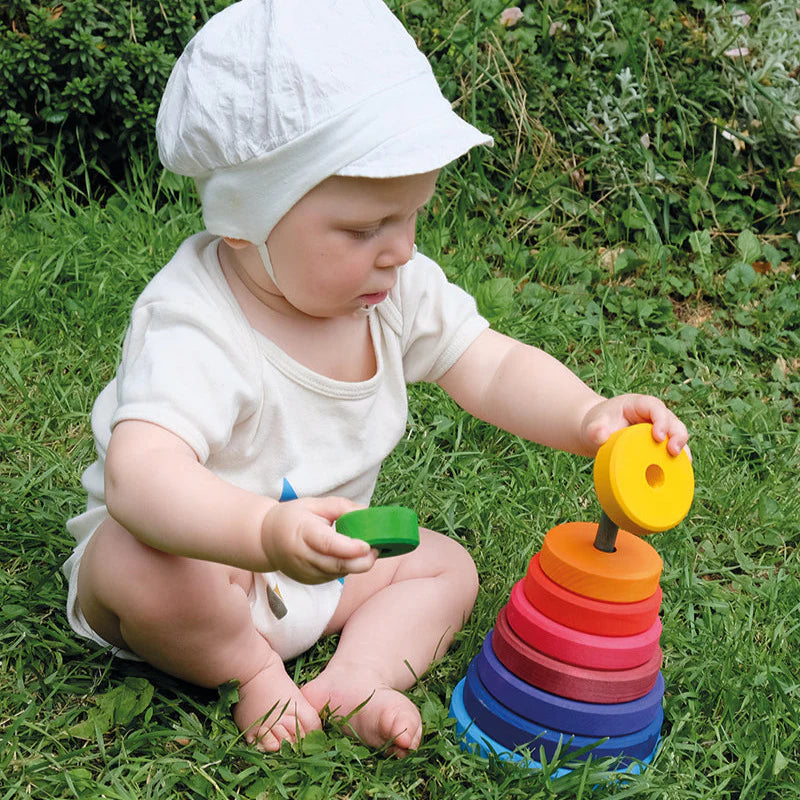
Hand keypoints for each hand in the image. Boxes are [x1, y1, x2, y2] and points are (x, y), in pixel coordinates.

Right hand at [260, 497, 377, 583]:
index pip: (327, 544)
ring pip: (339, 573)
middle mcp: (303, 557)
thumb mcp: (314, 504)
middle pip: (337, 565)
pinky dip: (347, 568)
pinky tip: (352, 556)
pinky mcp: (311, 581)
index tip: (368, 545)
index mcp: (303, 533)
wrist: (267, 540)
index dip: (349, 547)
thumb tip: (368, 512)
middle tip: (378, 547)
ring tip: (368, 549)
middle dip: (362, 560)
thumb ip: (341, 507)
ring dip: (358, 564)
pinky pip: (335, 577)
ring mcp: (306, 573)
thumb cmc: (292, 518)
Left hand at [580, 394, 688, 456]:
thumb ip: (595, 429)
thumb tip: (601, 436)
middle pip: (672, 421)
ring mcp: (660, 429)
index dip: (661, 420)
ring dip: (683, 448)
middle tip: (673, 450)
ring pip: (678, 435)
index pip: (655, 407)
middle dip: (677, 435)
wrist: (598, 433)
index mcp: (639, 404)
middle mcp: (653, 415)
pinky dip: (679, 459)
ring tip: (685, 462)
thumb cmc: (598, 425)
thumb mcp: (593, 425)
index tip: (658, 436)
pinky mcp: (660, 444)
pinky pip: (674, 449)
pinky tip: (681, 471)